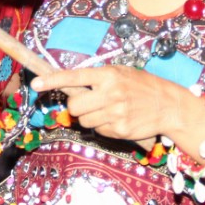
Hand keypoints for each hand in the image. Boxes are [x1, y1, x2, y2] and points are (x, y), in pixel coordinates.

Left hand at [31, 64, 186, 142]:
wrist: (168, 105)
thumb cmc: (142, 86)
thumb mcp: (121, 73)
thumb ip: (97, 79)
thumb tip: (71, 87)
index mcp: (108, 75)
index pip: (74, 76)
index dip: (53, 81)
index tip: (36, 84)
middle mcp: (110, 93)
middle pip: (74, 106)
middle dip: (76, 107)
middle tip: (89, 103)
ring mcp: (115, 112)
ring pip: (84, 121)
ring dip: (90, 118)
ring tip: (108, 111)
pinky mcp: (120, 129)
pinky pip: (99, 131)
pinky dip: (103, 127)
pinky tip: (117, 120)